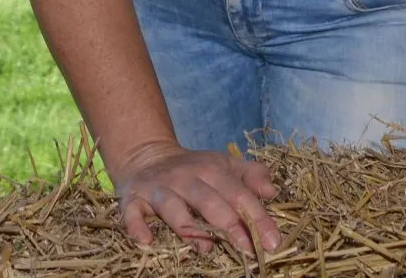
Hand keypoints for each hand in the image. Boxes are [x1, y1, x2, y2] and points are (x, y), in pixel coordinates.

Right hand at [111, 139, 280, 255]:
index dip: (258, 218)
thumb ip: (251, 176)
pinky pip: (132, 212)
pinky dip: (136, 225)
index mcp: (212, 170)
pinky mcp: (134, 199)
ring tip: (204, 249)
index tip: (273, 242)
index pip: (239, 194)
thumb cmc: (195, 170)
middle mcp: (185, 177)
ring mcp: (159, 188)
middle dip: (230, 224)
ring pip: (172, 207)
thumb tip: (272, 192)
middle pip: (208, 201)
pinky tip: (145, 240)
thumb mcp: (225, 166)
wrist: (147, 155)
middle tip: (248, 250)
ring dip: (188, 227)